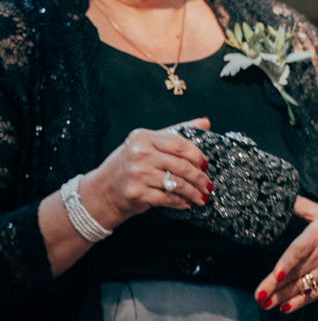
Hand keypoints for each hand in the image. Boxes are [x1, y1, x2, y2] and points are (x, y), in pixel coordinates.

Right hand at [80, 117, 211, 229]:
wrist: (102, 190)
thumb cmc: (130, 164)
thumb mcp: (148, 143)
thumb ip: (176, 133)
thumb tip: (206, 122)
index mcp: (144, 137)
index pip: (180, 144)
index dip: (197, 156)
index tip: (205, 164)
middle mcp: (139, 154)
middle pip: (181, 166)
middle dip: (199, 177)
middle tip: (207, 184)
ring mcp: (137, 174)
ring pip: (177, 184)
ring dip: (193, 192)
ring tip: (202, 196)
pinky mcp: (136, 193)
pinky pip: (167, 198)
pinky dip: (180, 202)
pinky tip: (187, 202)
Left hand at [255, 197, 317, 312]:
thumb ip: (304, 207)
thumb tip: (286, 197)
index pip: (299, 250)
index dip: (286, 263)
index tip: (275, 274)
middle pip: (295, 272)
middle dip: (275, 286)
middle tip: (258, 296)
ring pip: (301, 286)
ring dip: (281, 297)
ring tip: (265, 303)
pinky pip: (313, 295)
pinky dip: (299, 303)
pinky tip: (284, 308)